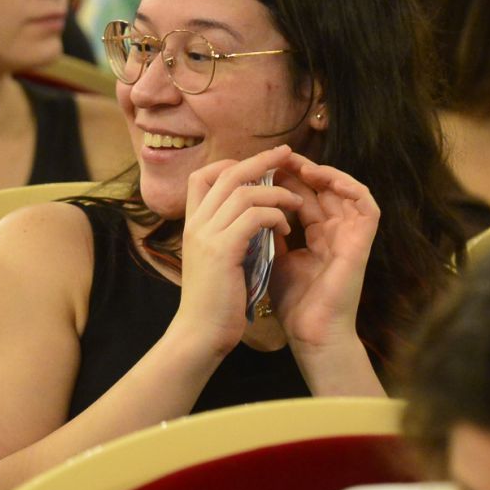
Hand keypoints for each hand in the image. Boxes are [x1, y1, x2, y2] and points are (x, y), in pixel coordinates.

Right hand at [174, 146, 305, 357]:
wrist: (200, 335)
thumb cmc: (213, 303)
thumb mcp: (216, 262)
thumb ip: (228, 237)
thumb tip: (252, 221)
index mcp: (192, 225)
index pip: (203, 176)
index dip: (231, 165)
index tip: (258, 168)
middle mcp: (196, 224)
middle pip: (226, 174)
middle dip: (260, 160)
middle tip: (286, 154)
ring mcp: (207, 236)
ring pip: (244, 192)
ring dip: (276, 193)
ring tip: (296, 203)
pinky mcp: (223, 250)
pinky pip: (254, 216)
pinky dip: (275, 216)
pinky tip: (287, 229)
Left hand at [269, 156, 379, 353]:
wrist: (312, 334)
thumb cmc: (295, 305)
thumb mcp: (276, 259)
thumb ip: (271, 233)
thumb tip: (254, 206)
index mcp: (317, 237)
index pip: (304, 197)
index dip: (286, 181)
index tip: (262, 169)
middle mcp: (336, 232)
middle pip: (322, 189)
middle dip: (300, 170)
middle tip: (277, 156)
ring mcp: (351, 235)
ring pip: (344, 190)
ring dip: (323, 173)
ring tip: (298, 164)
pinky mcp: (364, 241)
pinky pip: (366, 204)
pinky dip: (348, 185)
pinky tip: (322, 177)